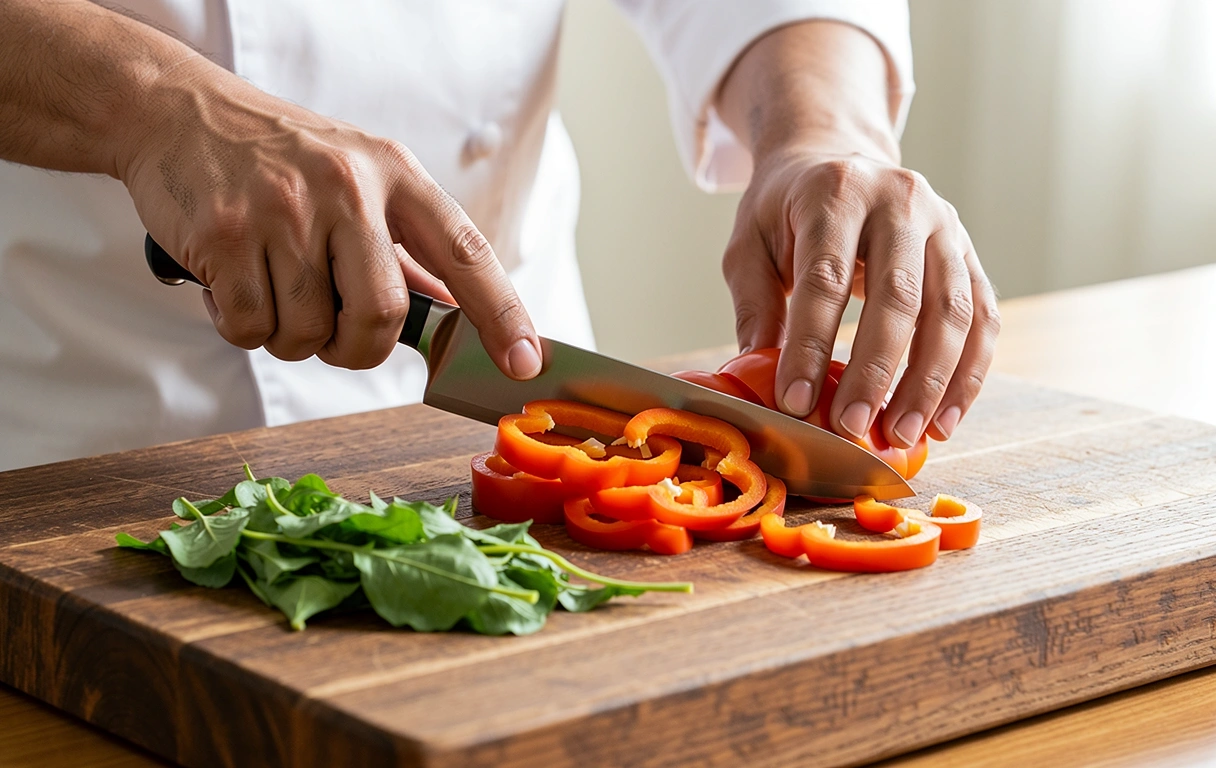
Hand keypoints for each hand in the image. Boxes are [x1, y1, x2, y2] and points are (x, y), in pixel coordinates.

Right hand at [118, 57, 540, 376]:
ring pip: (309, 333)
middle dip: (359, 349)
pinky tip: (235, 282)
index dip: (502, 315)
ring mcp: (283, 210)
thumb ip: (406, 247)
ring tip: (275, 287)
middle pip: (381, 317)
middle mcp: (347, 188)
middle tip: (337, 335)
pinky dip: (243, 327)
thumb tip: (455, 316)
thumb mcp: (360, 179)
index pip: (466, 253)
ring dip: (293, 336)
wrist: (180, 111)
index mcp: (395, 174)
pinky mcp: (225, 234)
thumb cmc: (283, 158)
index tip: (526, 362)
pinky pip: (250, 329)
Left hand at [723, 146, 999, 446]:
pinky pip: (982, 319)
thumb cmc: (787, 212)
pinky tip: (943, 420)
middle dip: (877, 371)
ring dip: (930, 384)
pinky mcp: (969, 253)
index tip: (794, 401)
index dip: (810, 344)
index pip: (825, 278)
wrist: (837, 160)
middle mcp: (901, 201)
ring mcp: (945, 225)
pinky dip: (967, 376)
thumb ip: (755, 304)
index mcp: (836, 192)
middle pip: (899, 296)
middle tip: (853, 428)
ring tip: (903, 436)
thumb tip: (757, 374)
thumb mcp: (750, 244)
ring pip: (952, 312)